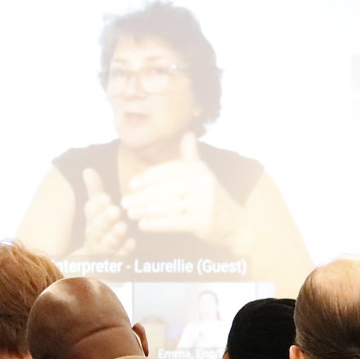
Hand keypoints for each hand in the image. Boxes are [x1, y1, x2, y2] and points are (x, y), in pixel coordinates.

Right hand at [79, 167, 134, 256]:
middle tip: (115, 211)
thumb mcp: (97, 207)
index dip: (97, 205)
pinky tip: (132, 243)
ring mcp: (104, 248)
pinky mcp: (115, 259)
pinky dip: (125, 250)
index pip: (91, 210)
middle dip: (106, 219)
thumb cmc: (100, 225)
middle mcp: (95, 233)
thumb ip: (94, 190)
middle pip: (98, 226)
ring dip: (114, 235)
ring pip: (107, 242)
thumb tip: (88, 169)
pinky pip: (119, 256)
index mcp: (92, 218)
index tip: (106, 198)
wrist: (94, 256)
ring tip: (122, 227)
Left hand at [122, 133, 238, 244]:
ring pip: (168, 206)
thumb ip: (191, 156)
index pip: (167, 171)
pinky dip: (157, 224)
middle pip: (165, 189)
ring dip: (146, 210)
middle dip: (142, 196)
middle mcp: (202, 182)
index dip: (147, 178)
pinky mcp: (203, 221)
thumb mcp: (204, 174)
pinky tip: (143, 225)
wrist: (234, 224)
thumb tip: (187, 133)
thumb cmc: (212, 198)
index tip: (131, 185)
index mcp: (199, 169)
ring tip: (131, 214)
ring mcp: (204, 202)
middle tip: (125, 202)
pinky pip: (175, 223)